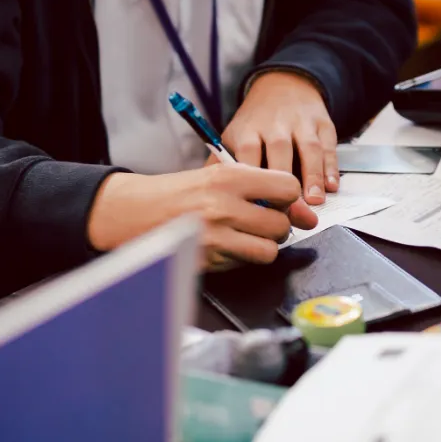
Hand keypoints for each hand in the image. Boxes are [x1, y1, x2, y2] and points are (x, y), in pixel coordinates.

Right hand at [87, 165, 318, 271]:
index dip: (288, 197)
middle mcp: (223, 206)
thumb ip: (262, 190)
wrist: (134, 212)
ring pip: (269, 250)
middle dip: (275, 225)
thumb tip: (306, 214)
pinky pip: (245, 264)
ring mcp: (215, 236)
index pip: (288, 188)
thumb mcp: (219, 177)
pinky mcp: (207, 260)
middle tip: (257, 220)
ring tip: (244, 235)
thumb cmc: (180, 193)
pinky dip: (241, 258)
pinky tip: (225, 246)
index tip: (278, 200)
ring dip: (262, 246)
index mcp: (228, 177)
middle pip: (281, 224)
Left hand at [220, 70, 338, 205]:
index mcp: (248, 130)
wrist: (283, 86)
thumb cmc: (256, 123)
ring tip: (314, 202)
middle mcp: (275, 124)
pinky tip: (331, 186)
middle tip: (289, 211)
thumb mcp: (233, 137)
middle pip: (280, 152)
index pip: (249, 155)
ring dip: (312, 177)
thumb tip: (209, 198)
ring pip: (309, 149)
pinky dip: (331, 168)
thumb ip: (221, 165)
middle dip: (285, 183)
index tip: (257, 208)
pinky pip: (329, 147)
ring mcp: (301, 123)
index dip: (255, 182)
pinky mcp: (323, 124)